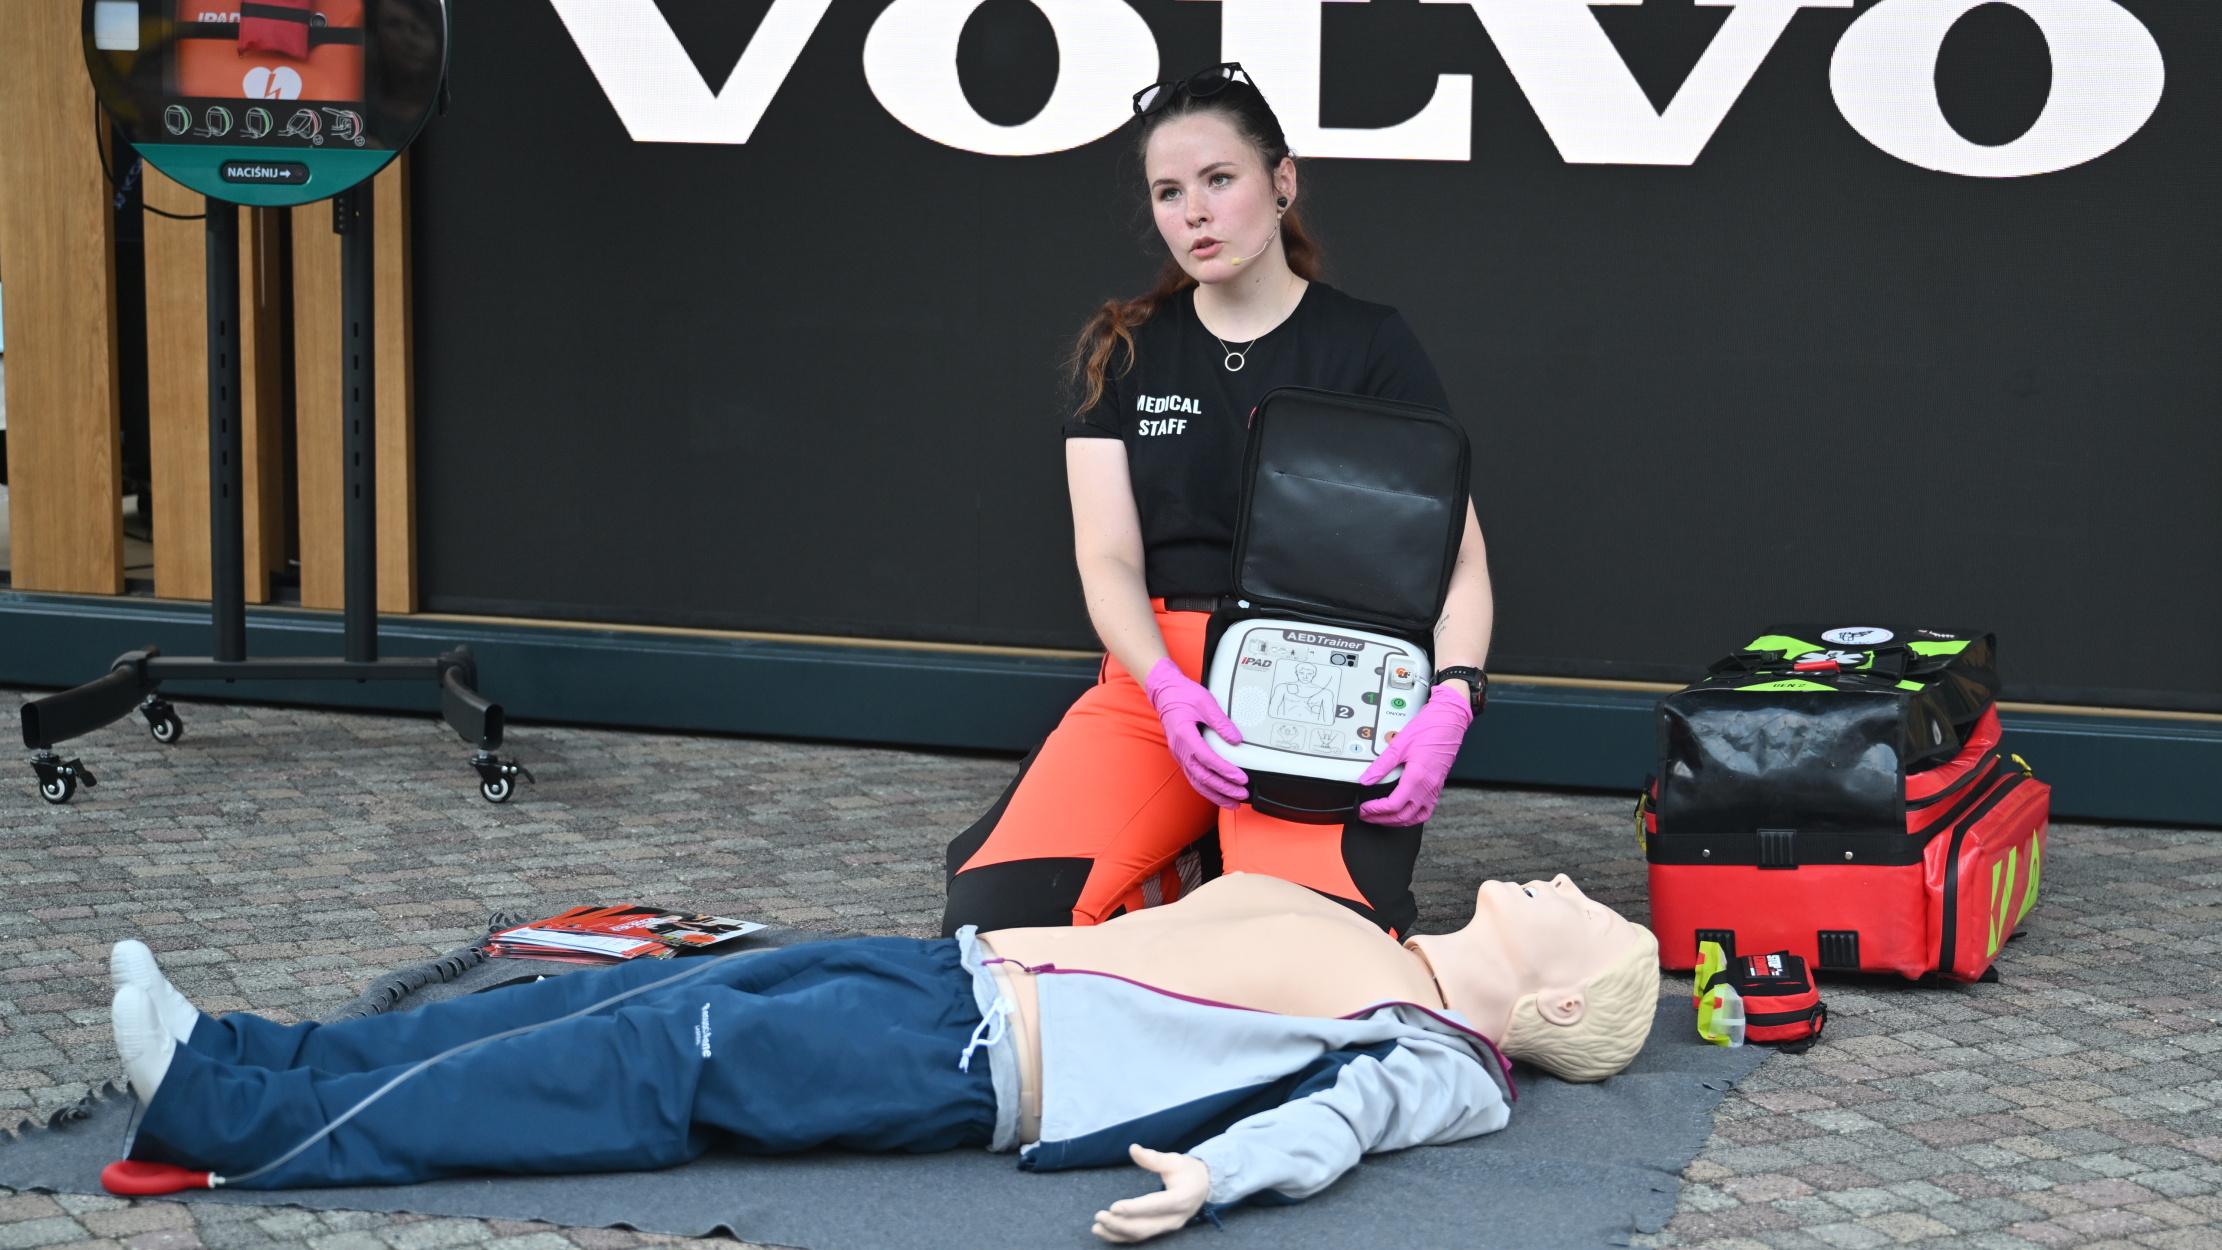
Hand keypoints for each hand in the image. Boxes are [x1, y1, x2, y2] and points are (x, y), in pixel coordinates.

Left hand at [1092, 1144, 1210, 1242]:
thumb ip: (1153, 1158)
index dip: (1134, 1208)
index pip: (1155, 1206)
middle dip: (1120, 1224)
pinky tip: (1106, 1232)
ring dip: (1117, 1233)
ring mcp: (1169, 1226)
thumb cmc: (1188, 1171)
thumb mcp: (1174, 1160)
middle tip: (1099, 1216)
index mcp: (1181, 1198)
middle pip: (1145, 1226)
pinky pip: (1141, 1237)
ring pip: (1141, 1234)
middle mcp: (1175, 1218)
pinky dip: (1122, 1236)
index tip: (1114, 1207)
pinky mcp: (1162, 1230)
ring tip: (1097, 1227)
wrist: (1205, 1187)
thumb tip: (1133, 1148)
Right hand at [1143, 659, 1248, 807]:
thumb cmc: (1182, 696)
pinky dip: (1207, 789)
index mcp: (1185, 735)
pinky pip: (1194, 777)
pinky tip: (1218, 795)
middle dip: (1223, 789)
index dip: (1224, 771)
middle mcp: (1180, 749)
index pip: (1207, 759)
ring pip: (1197, 782)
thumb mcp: (1205, 702)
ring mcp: (1180, 755)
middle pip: (1202, 776)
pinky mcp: (1182, 757)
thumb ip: (1221, 722)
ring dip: (1215, 795)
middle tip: (1241, 795)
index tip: (1240, 779)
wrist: (1164, 693)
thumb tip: (1235, 739)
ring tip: (1233, 803)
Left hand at [1357, 682, 1473, 824]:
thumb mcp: (1399, 745)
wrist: (1449, 721)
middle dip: (1382, 819)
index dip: (1375, 810)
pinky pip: (1426, 810)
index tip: (1364, 808)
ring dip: (1398, 822)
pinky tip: (1404, 812)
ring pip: (1416, 817)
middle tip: (1367, 816)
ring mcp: (1434, 789)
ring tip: (1383, 818)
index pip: (1393, 805)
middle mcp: (1427, 787)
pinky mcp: (1437, 786)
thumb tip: (1366, 779)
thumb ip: (1381, 765)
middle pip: (1403, 816)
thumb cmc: (1429, 729)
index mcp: (1417, 778)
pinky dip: (1413, 816)